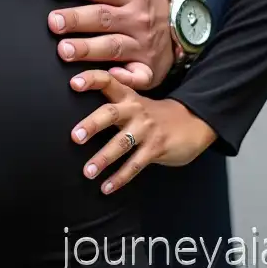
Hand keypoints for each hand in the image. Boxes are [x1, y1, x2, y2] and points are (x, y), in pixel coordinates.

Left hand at [46, 0, 173, 87]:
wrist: (176, 32)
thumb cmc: (138, 1)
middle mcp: (136, 19)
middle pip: (103, 18)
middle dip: (78, 20)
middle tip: (52, 22)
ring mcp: (142, 46)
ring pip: (114, 47)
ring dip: (89, 50)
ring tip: (64, 51)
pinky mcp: (147, 71)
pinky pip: (135, 77)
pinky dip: (122, 80)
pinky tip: (102, 80)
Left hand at [69, 69, 216, 193]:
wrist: (193, 122)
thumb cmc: (154, 115)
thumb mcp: (136, 103)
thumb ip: (114, 106)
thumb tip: (83, 118)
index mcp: (128, 96)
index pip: (107, 80)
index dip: (91, 79)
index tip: (73, 83)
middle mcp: (135, 110)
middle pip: (111, 113)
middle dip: (92, 124)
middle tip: (75, 137)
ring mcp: (146, 130)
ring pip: (122, 143)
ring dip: (103, 158)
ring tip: (88, 172)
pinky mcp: (156, 148)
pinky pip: (135, 164)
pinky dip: (120, 177)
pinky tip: (106, 187)